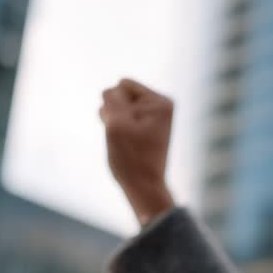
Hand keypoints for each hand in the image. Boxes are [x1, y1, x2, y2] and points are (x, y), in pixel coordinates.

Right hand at [99, 78, 174, 224]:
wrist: (143, 187)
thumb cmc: (131, 158)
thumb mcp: (116, 123)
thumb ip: (112, 98)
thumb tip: (110, 90)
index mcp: (160, 101)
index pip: (122, 85)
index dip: (115, 106)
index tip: (127, 128)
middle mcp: (162, 105)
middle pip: (121, 93)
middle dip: (115, 113)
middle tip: (126, 137)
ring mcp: (154, 116)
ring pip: (118, 107)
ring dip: (114, 122)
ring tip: (126, 141)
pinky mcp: (146, 126)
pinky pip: (121, 118)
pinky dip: (118, 129)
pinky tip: (125, 143)